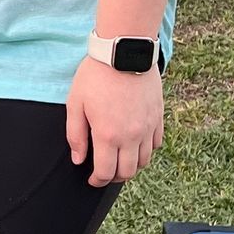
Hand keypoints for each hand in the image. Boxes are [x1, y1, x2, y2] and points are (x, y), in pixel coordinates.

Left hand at [66, 55, 164, 187]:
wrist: (123, 52)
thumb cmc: (95, 75)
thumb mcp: (75, 103)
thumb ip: (75, 135)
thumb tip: (79, 160)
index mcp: (108, 135)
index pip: (106, 172)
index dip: (97, 181)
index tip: (92, 180)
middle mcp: (131, 136)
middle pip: (128, 172)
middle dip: (114, 177)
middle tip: (105, 172)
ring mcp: (147, 127)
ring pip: (145, 161)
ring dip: (132, 166)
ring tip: (120, 160)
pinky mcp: (158, 117)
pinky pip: (156, 144)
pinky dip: (146, 150)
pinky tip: (136, 144)